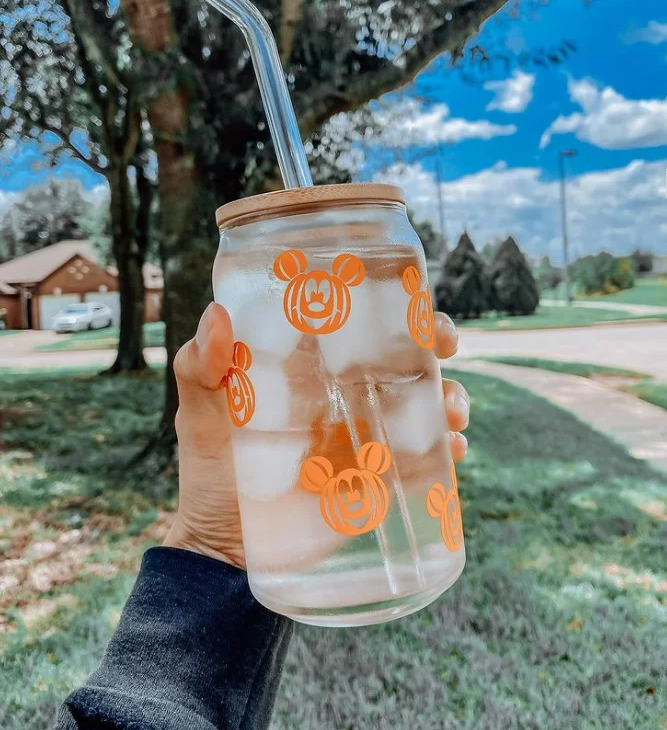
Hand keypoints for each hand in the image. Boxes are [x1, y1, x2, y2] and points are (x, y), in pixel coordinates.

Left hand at [163, 303, 469, 569]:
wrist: (228, 549)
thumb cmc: (211, 469)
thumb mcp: (197, 412)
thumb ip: (199, 365)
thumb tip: (217, 314)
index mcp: (308, 366)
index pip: (355, 321)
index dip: (388, 302)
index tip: (411, 298)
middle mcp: (345, 393)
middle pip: (403, 355)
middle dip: (437, 341)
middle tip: (446, 343)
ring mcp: (368, 434)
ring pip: (424, 402)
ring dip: (451, 395)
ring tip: (453, 410)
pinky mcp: (381, 476)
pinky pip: (426, 456)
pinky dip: (448, 448)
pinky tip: (453, 449)